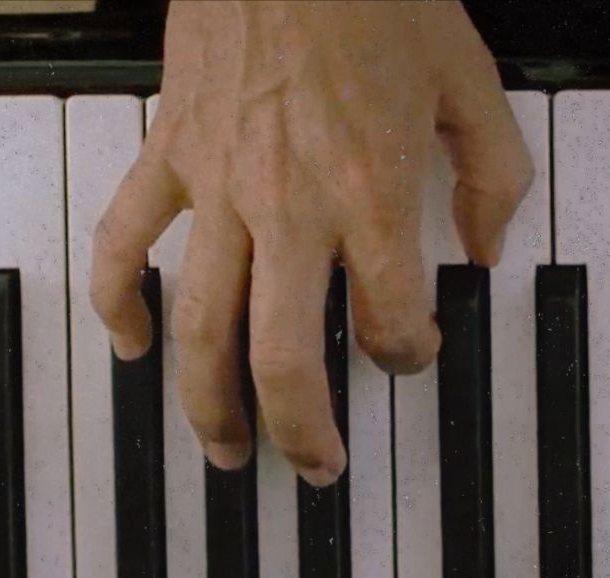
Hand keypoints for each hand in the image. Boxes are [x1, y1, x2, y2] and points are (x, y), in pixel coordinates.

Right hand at [91, 0, 533, 483]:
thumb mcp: (468, 77)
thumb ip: (492, 175)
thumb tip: (484, 249)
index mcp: (373, 193)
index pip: (394, 324)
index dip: (410, 356)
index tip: (411, 351)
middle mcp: (293, 205)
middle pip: (284, 360)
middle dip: (302, 432)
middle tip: (317, 468)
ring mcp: (221, 182)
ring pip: (201, 323)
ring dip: (208, 403)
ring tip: (225, 450)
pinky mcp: (172, 147)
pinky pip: (125, 237)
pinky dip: (117, 298)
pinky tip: (130, 344)